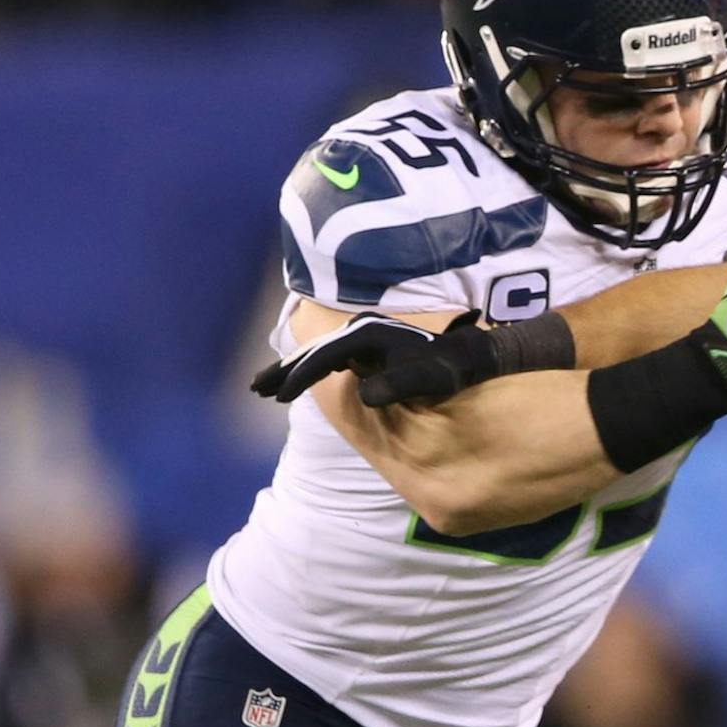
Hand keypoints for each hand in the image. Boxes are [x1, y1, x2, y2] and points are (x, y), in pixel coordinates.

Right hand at [250, 311, 495, 407]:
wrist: (469, 355)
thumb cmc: (451, 368)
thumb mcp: (432, 378)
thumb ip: (401, 384)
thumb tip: (365, 397)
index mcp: (368, 335)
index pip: (325, 357)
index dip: (301, 377)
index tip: (281, 397)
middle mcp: (362, 330)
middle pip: (315, 351)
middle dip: (286, 370)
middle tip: (257, 388)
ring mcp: (364, 336)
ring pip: (320, 353)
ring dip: (295, 369)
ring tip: (266, 387)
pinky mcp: (368, 344)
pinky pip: (332, 357)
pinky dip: (313, 368)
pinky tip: (301, 380)